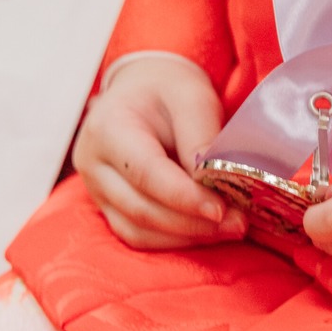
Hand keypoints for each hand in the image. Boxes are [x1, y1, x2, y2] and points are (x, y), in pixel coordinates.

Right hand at [73, 56, 246, 248]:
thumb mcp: (191, 95)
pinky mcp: (109, 208)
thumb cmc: (167, 90)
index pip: (146, 173)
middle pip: (141, 209)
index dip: (184, 197)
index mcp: (108, 128)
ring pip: (138, 231)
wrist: (142, 91)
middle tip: (238, 223)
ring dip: (187, 236)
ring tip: (229, 228)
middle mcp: (93, 163)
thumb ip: (201, 136)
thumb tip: (215, 182)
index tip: (222, 209)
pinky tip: (207, 231)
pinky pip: (139, 236)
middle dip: (193, 223)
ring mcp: (97, 190)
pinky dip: (175, 240)